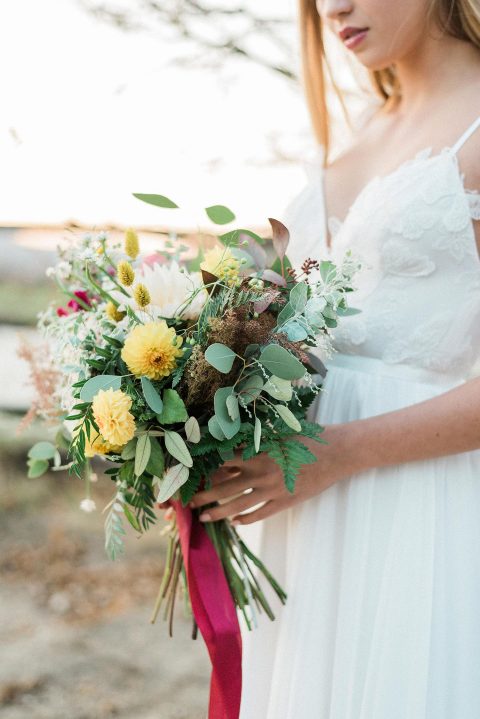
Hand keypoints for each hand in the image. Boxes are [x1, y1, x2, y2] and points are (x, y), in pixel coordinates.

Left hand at [188, 425, 355, 524]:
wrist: (337, 451)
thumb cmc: (307, 436)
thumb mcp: (278, 431)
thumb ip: (254, 438)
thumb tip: (230, 440)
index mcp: (257, 451)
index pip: (222, 462)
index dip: (204, 469)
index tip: (188, 474)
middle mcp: (261, 472)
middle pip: (224, 487)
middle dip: (203, 495)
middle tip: (187, 502)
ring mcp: (273, 489)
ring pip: (239, 504)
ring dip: (219, 512)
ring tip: (204, 517)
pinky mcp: (286, 501)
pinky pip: (261, 513)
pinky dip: (246, 519)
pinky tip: (236, 522)